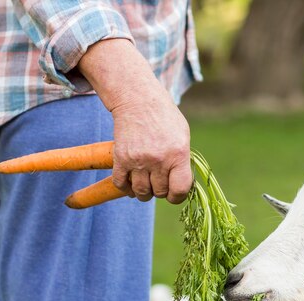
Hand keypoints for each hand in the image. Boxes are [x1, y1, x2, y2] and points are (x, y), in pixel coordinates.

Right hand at [77, 39, 192, 203]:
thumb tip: (181, 184)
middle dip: (160, 192)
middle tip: (158, 183)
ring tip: (145, 186)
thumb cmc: (164, 117)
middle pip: (159, 192)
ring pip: (141, 192)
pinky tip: (131, 184)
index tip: (174, 195)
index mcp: (178, 154)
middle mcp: (158, 160)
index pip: (179, 190)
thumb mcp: (183, 136)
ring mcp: (138, 160)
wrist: (139, 100)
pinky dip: (126, 188)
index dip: (177, 197)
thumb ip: (183, 161)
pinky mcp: (121, 158)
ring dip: (143, 193)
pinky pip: (121, 184)